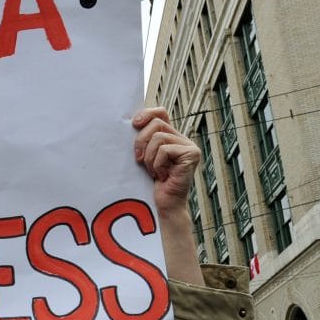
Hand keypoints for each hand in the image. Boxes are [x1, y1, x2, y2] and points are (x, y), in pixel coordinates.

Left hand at [132, 107, 204, 285]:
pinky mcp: (191, 155)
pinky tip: (162, 175)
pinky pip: (164, 149)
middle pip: (156, 123)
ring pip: (158, 137)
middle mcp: (182, 139)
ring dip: (148, 157)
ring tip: (153, 171)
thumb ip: (140, 140)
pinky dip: (157, 163)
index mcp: (170, 137)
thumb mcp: (141, 157)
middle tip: (139, 160)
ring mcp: (189, 146)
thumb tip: (128, 122)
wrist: (161, 206)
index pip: (160, 113)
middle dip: (141, 141)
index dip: (147, 114)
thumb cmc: (147, 184)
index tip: (134, 124)